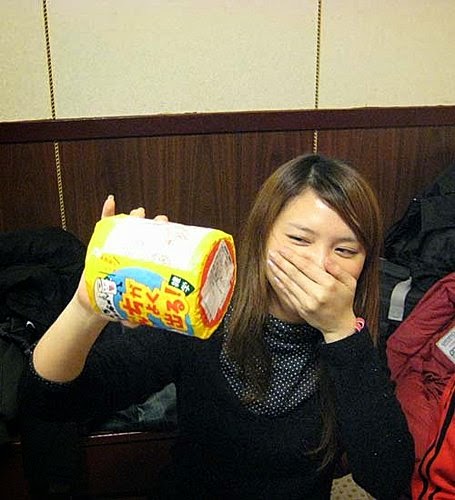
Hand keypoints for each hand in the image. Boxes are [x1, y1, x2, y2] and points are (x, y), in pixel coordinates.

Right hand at [75, 195, 168, 321]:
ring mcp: (117, 245)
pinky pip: (104, 224)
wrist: (94, 301)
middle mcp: (133, 251)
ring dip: (133, 216)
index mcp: (143, 263)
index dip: (166, 237)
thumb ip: (131, 317)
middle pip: (146, 233)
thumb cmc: (116, 300)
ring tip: (138, 212)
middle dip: (153, 223)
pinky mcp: (99, 244)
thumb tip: (134, 323)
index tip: (172, 230)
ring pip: (127, 225)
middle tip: (159, 220)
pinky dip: (107, 211)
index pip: (157, 247)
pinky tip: (111, 201)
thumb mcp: (126, 309)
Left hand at [267, 248, 357, 341]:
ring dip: (278, 271)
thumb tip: (326, 259)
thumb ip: (338, 270)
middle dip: (282, 262)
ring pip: (289, 284)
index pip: (307, 267)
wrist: (339, 325)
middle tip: (272, 252)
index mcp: (329, 284)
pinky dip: (281, 285)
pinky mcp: (301, 310)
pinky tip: (275, 277)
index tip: (283, 249)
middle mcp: (317, 293)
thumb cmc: (344, 301)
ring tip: (270, 262)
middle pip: (295, 274)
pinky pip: (288, 295)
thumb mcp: (349, 283)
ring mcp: (308, 303)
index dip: (293, 257)